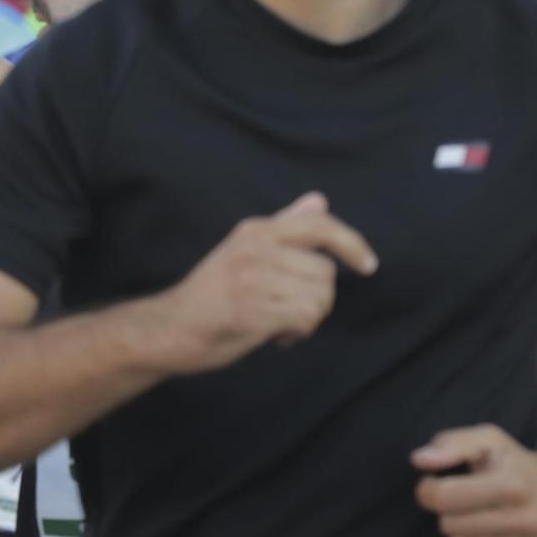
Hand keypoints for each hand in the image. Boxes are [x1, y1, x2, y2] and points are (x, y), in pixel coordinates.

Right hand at [158, 193, 377, 373]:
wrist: (168, 329)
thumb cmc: (210, 295)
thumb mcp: (244, 251)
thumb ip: (282, 227)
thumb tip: (317, 200)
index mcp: (255, 231)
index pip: (320, 225)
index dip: (352, 244)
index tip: (368, 265)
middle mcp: (255, 249)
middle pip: (325, 272)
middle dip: (317, 299)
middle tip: (286, 311)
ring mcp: (253, 279)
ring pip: (319, 298)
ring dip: (307, 318)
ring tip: (277, 322)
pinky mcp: (252, 310)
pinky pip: (306, 318)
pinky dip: (298, 333)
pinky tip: (275, 336)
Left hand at [413, 426, 536, 536]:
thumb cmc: (516, 466)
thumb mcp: (487, 441)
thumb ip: (450, 444)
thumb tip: (419, 460)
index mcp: (514, 485)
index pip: (442, 497)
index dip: (428, 489)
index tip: (437, 484)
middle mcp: (529, 520)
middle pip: (447, 526)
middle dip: (449, 513)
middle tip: (468, 504)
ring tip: (481, 522)